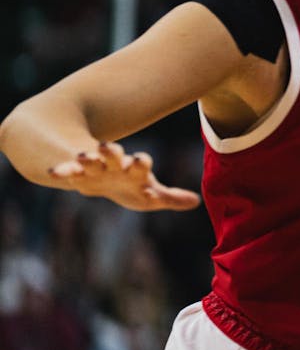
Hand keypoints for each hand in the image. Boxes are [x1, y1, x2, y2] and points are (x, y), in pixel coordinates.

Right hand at [48, 141, 200, 211]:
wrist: (100, 176)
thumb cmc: (129, 186)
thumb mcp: (149, 194)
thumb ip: (170, 197)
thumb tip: (195, 202)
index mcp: (134, 168)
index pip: (141, 163)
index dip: (141, 165)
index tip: (140, 170)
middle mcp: (115, 163)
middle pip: (116, 155)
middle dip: (114, 153)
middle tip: (110, 147)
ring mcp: (94, 166)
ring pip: (91, 158)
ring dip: (88, 157)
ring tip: (84, 155)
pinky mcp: (76, 172)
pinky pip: (68, 170)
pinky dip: (63, 170)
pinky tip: (54, 172)